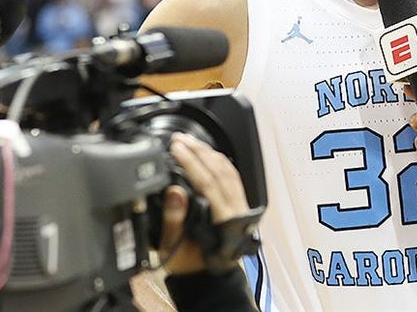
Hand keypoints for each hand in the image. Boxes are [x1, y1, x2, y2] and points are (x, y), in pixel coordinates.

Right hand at [158, 133, 250, 274]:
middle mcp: (237, 211)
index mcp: (224, 222)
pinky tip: (206, 153)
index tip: (176, 149)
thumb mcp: (175, 248)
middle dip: (199, 151)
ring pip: (229, 171)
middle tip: (179, 139)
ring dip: (209, 153)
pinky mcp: (240, 203)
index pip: (209, 183)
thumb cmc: (192, 265)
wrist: (209, 276)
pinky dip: (219, 161)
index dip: (192, 163)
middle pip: (220, 171)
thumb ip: (174, 221)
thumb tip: (175, 191)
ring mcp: (241, 205)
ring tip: (189, 141)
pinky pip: (232, 176)